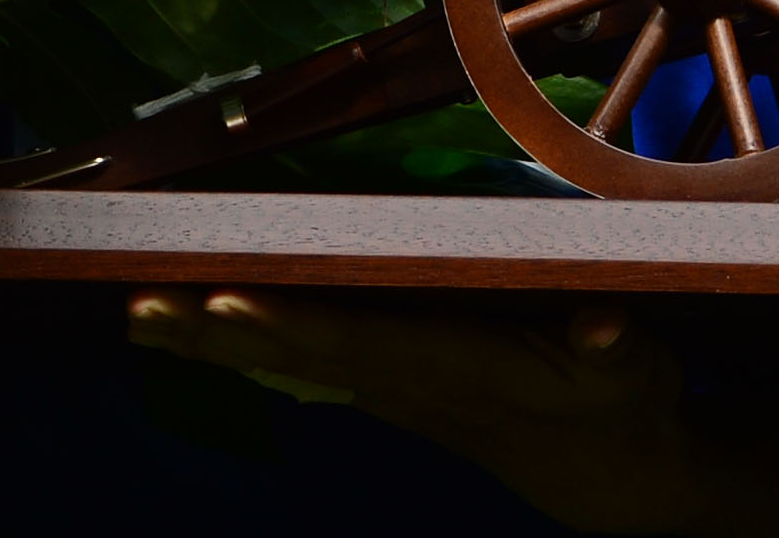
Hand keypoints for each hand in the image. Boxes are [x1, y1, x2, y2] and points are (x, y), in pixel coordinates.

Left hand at [127, 287, 778, 537]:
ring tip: (136, 319)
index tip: (233, 302)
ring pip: (291, 358)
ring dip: (213, 341)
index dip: (299, 326)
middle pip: (304, 352)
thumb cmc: (631, 404)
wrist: (618, 477)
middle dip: (224, 334)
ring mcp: (394, 386)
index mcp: (464, 369)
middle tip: (145, 312)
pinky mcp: (389, 382)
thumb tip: (604, 329)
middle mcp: (413, 381)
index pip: (368, 343)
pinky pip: (301, 359)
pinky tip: (184, 328)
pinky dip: (244, 343)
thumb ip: (618, 349)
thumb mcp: (642, 373)